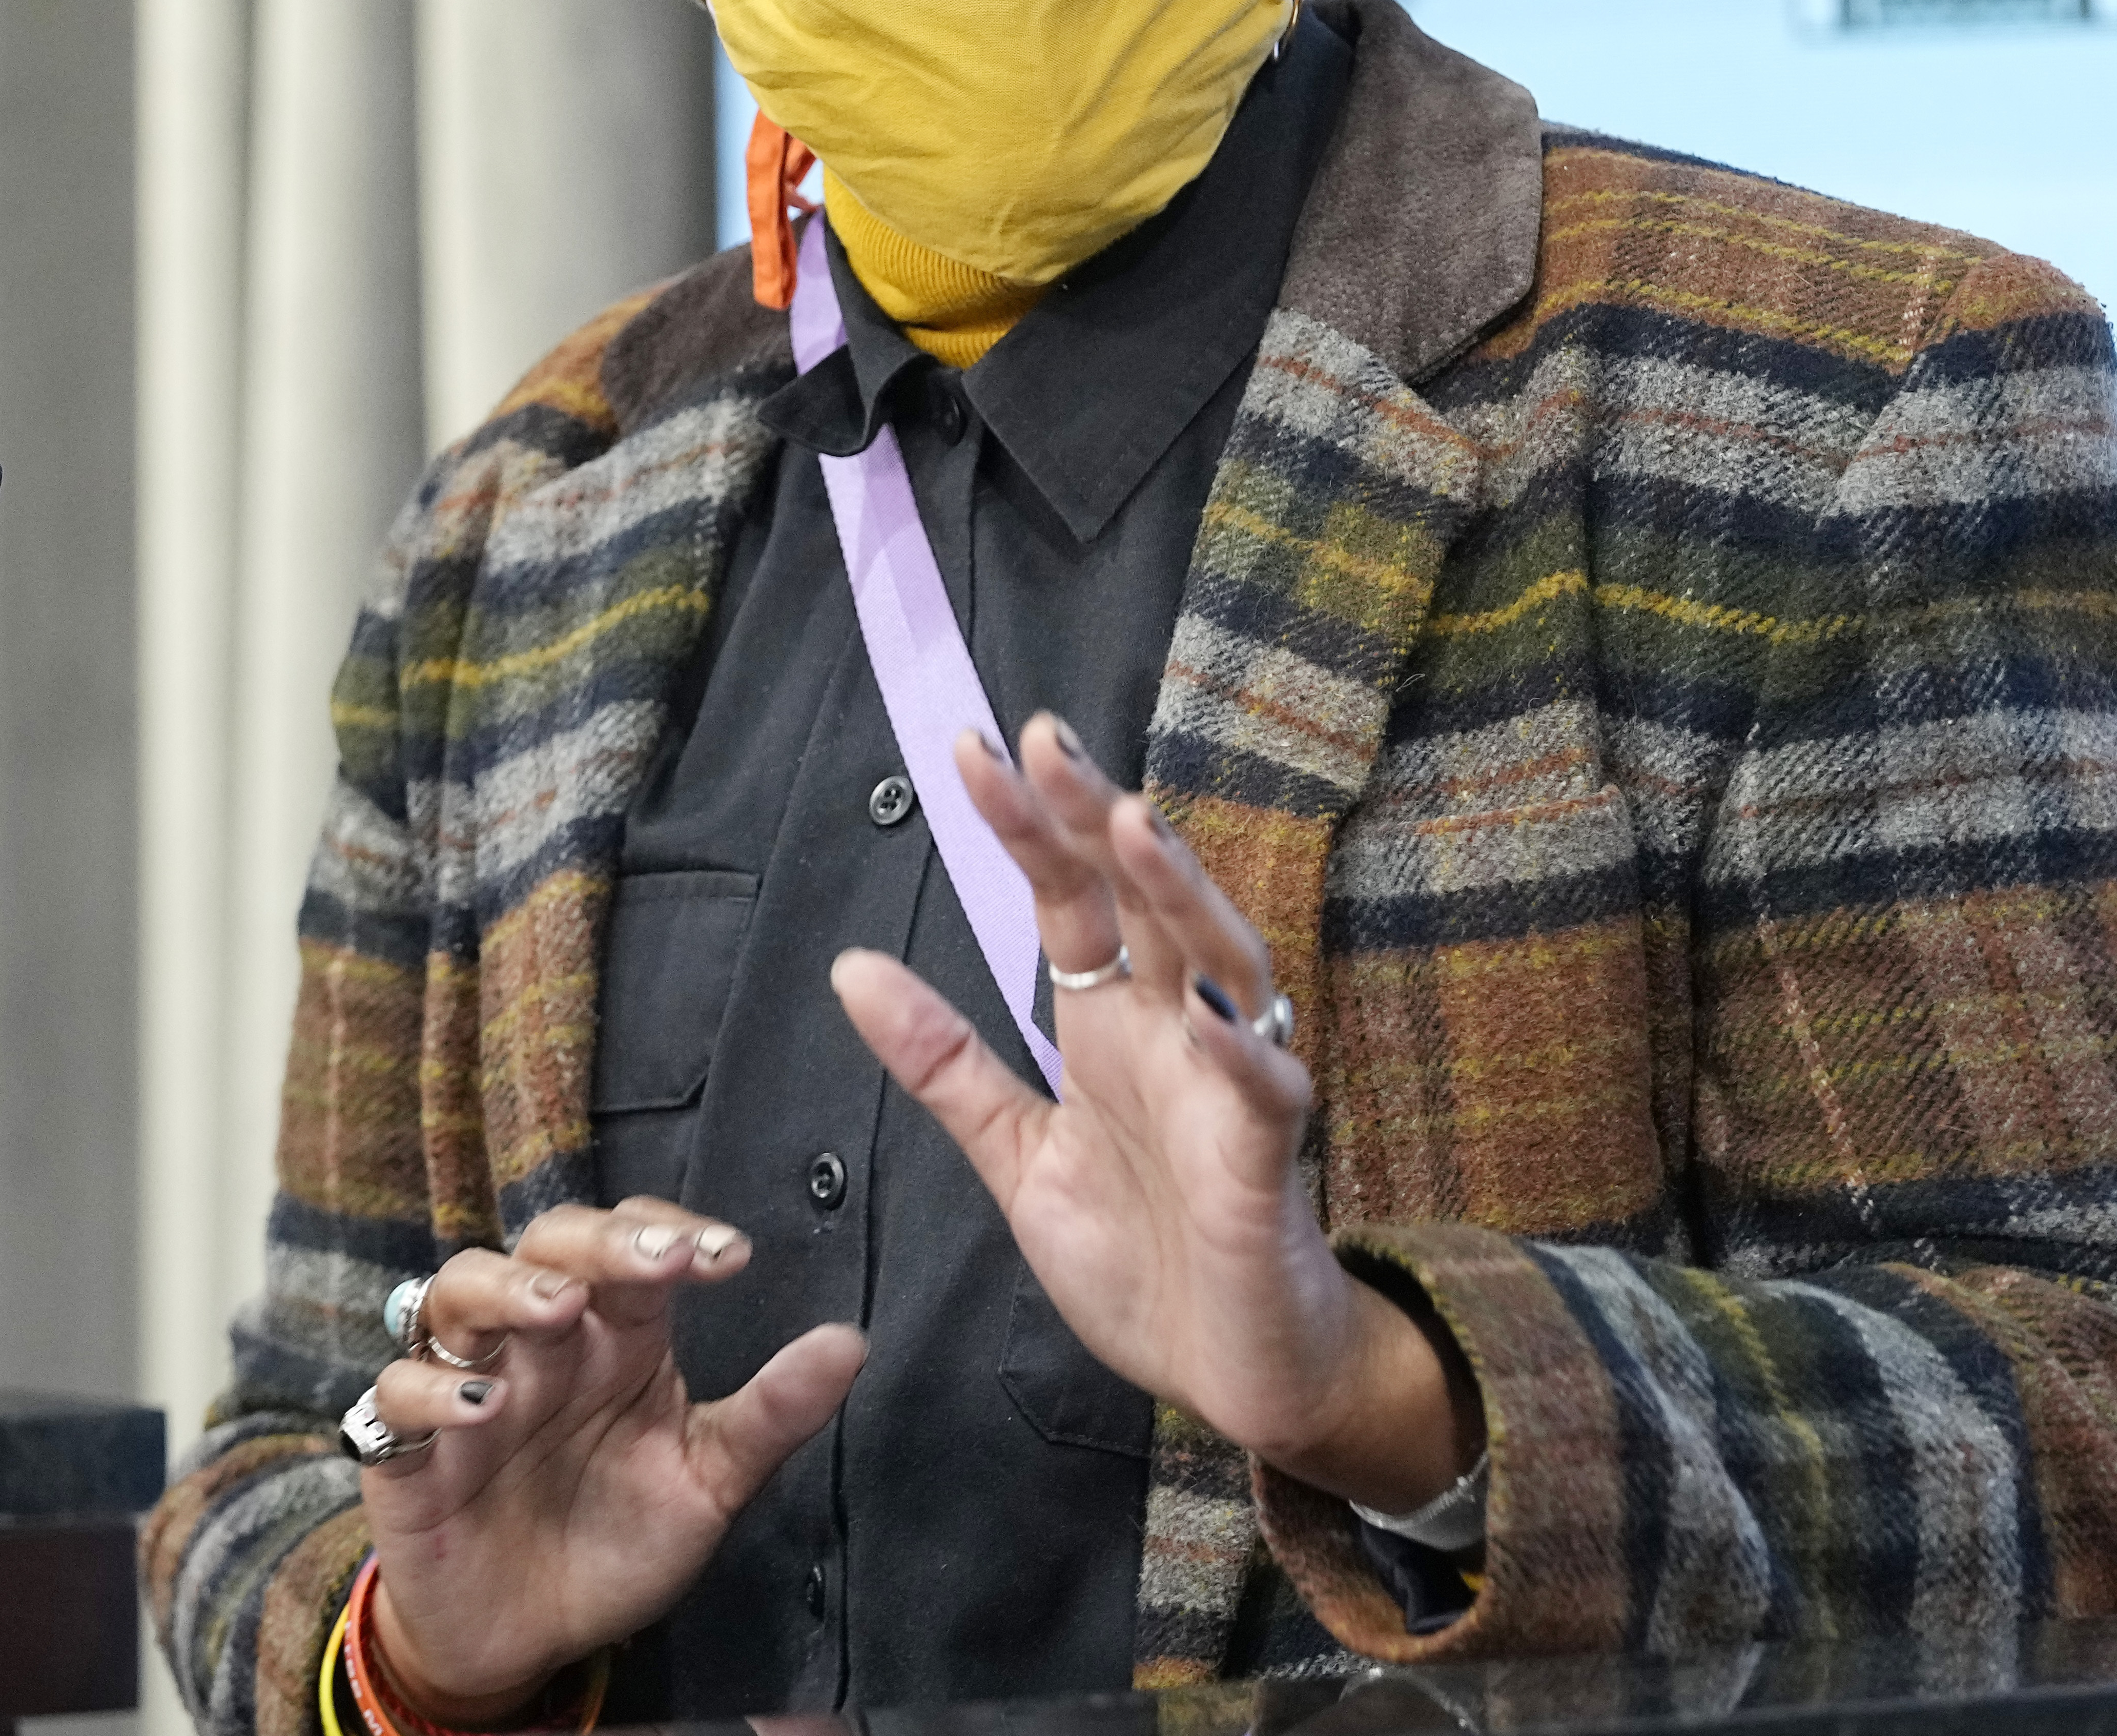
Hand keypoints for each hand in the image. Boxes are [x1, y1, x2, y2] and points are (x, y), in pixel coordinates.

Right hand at [348, 1203, 864, 1722]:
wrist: (531, 1641)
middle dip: (598, 1243)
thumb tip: (852, 1343)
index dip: (673, 1232)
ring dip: (506, 1289)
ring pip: (458, 1288)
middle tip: (655, 1263)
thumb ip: (773, 1416)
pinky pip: (395, 1392)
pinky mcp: (406, 1447)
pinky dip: (432, 1389)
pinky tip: (482, 1408)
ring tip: (557, 1312)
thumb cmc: (618, 1544)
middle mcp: (542, 1342)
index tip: (731, 1257)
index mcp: (618, 1336)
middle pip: (550, 1245)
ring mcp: (468, 1382)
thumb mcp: (708, 1485)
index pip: (637, 1245)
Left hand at [828, 718, 1478, 1513]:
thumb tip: (851, 967)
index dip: (1028, 828)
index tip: (973, 751)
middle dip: (1097, 819)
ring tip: (1134, 826)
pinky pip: (1262, 1094)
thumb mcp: (1018, 1156)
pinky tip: (1208, 1014)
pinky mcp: (1265, 1166)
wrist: (1234, 1377)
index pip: (1068, 902)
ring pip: (1217, 964)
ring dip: (1179, 895)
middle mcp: (1175, 1035)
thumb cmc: (1144, 1260)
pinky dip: (1240, 1053)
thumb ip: (947, 1065)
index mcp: (1110, 1029)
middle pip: (1142, 901)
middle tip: (1046, 740)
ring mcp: (1228, 1091)